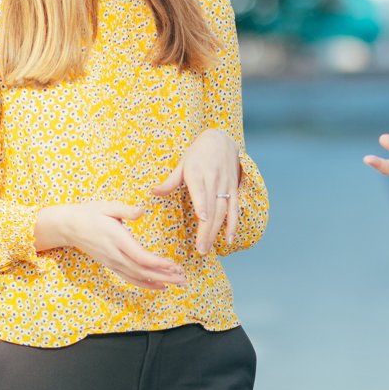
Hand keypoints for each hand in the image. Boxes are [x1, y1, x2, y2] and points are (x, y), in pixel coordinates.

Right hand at [35, 202, 185, 288]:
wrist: (69, 227)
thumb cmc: (89, 213)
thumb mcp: (107, 206)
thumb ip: (125, 210)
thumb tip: (141, 210)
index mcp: (116, 239)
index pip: (139, 256)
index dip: (157, 263)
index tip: (173, 265)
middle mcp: (115, 255)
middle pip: (142, 270)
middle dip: (164, 276)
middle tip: (184, 278)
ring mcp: (113, 262)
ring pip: (138, 277)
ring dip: (159, 282)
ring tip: (179, 283)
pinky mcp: (112, 265)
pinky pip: (130, 279)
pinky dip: (146, 284)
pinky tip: (161, 287)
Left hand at [151, 128, 240, 254]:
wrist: (222, 140)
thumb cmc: (198, 154)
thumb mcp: (182, 163)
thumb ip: (170, 181)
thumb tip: (154, 192)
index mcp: (198, 173)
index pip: (201, 190)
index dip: (203, 204)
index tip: (203, 218)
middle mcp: (213, 180)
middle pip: (212, 207)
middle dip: (206, 229)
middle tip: (200, 249)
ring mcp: (225, 185)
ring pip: (222, 211)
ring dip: (216, 231)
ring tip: (207, 248)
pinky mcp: (233, 189)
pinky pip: (234, 209)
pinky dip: (233, 225)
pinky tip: (228, 240)